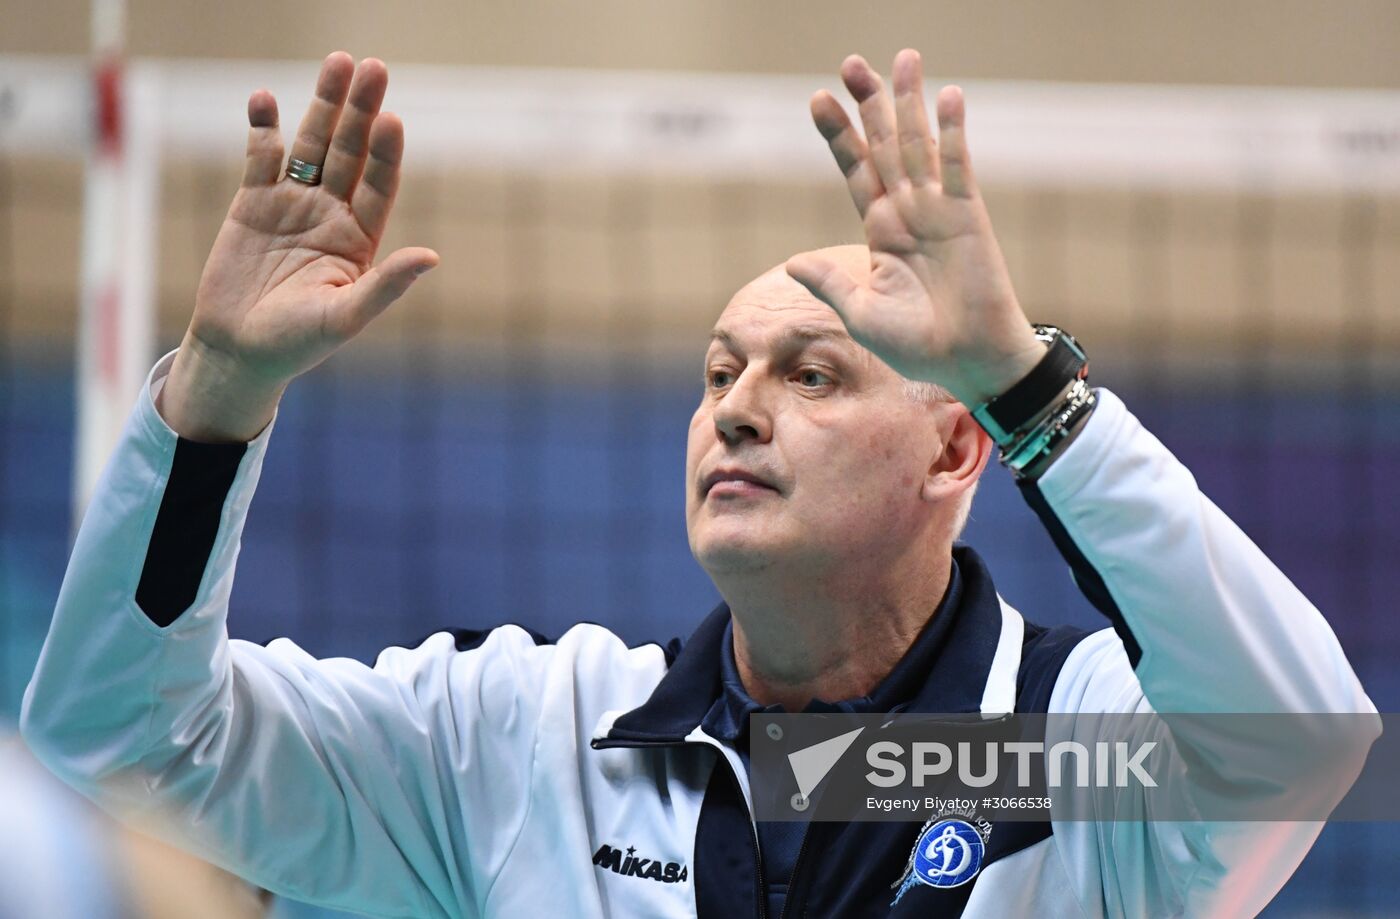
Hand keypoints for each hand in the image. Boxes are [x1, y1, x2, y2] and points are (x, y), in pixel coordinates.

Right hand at [159, 52, 438, 441]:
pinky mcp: (253, 201)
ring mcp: (293, 203)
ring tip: (337, 63)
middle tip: (372, 68)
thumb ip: (385, 286)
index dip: (386, 153)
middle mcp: (332, 213)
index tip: (392, 119)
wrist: (237, 352)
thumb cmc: (296, 344)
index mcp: (361, 239)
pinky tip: (265, 99)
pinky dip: (263, 127)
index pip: (380, 185)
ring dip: (323, 105)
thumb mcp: (344, 318)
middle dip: (360, 111)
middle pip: (350, 152)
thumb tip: (431, 257)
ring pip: (311, 144)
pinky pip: (261, 156)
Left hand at [785, 50, 1043, 407]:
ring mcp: (940, 210)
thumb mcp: (861, 315)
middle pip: (884, 146)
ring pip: (918, 146)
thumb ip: (831, 283)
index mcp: (882, 231)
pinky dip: (954, 133)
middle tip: (852, 62)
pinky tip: (949, 97)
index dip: (838, 135)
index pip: (856, 171)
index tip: (817, 99)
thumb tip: (794, 261)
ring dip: (910, 103)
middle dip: (870, 104)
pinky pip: (959, 168)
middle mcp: (910, 212)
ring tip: (903, 59)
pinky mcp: (969, 217)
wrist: (968, 362)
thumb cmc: (918, 346)